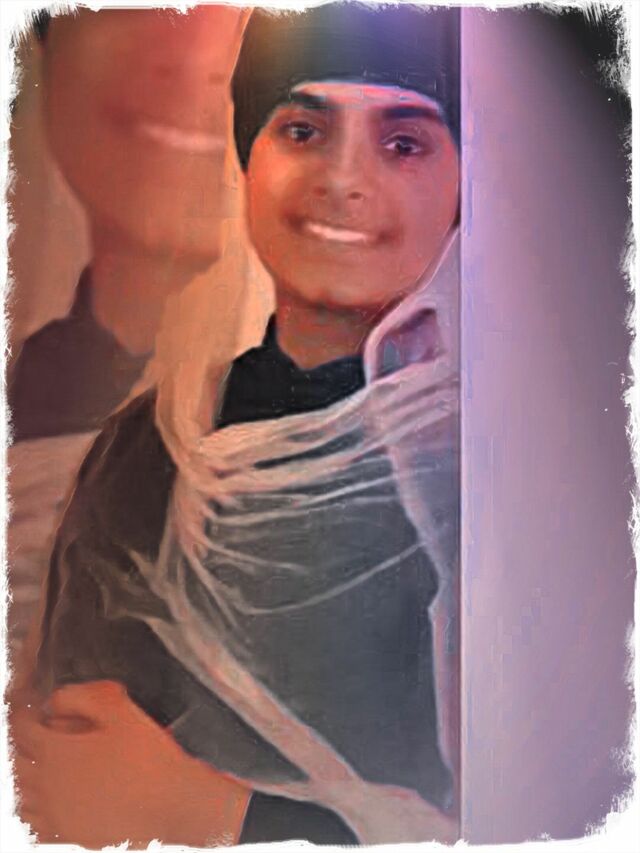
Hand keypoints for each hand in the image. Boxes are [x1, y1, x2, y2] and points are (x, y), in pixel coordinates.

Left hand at [10, 680, 249, 848]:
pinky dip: (35, 809)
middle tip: (36, 733)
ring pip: (21, 795)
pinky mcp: (68, 837)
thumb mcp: (121, 711)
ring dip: (25, 776)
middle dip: (23, 743)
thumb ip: (82, 696)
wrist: (173, 806)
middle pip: (16, 761)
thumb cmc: (151, 760)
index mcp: (56, 752)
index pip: (21, 728)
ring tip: (41, 765)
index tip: (31, 708)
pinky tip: (51, 801)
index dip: (23, 713)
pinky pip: (35, 824)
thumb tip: (55, 700)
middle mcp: (48, 786)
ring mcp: (56, 816)